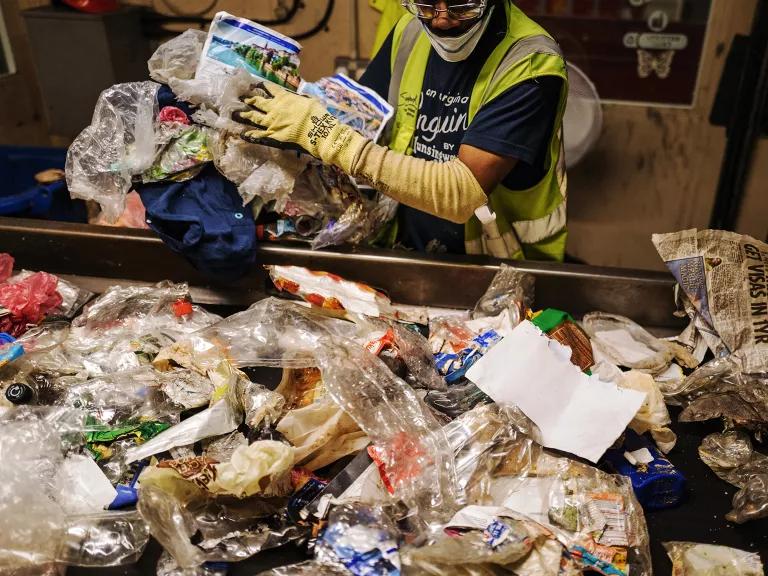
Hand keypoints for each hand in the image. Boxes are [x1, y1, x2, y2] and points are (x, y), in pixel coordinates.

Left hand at [232, 82, 366, 170]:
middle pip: (257, 102)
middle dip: (248, 99)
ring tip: (234, 113)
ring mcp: (272, 123)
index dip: (260, 86)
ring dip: (243, 115)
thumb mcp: (310, 101)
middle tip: (239, 97)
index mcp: (284, 98)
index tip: (253, 84)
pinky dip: (249, 135)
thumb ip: (301, 99)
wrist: (319, 131)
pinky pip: (258, 135)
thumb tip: (299, 98)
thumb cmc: (318, 115)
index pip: (269, 89)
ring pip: (253, 117)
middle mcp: (274, 108)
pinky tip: (242, 133)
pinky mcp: (272, 136)